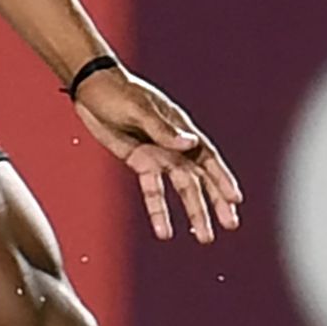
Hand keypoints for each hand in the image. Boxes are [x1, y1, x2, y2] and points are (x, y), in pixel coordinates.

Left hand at [72, 68, 243, 243]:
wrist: (91, 88)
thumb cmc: (118, 92)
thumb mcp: (138, 109)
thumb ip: (162, 129)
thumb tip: (189, 143)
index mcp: (181, 129)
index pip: (208, 158)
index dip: (222, 178)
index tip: (236, 199)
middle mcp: (174, 145)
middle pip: (200, 178)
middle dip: (216, 201)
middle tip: (231, 224)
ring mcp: (158, 155)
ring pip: (181, 188)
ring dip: (193, 211)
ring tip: (203, 237)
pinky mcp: (140, 162)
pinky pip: (151, 190)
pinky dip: (158, 210)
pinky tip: (163, 231)